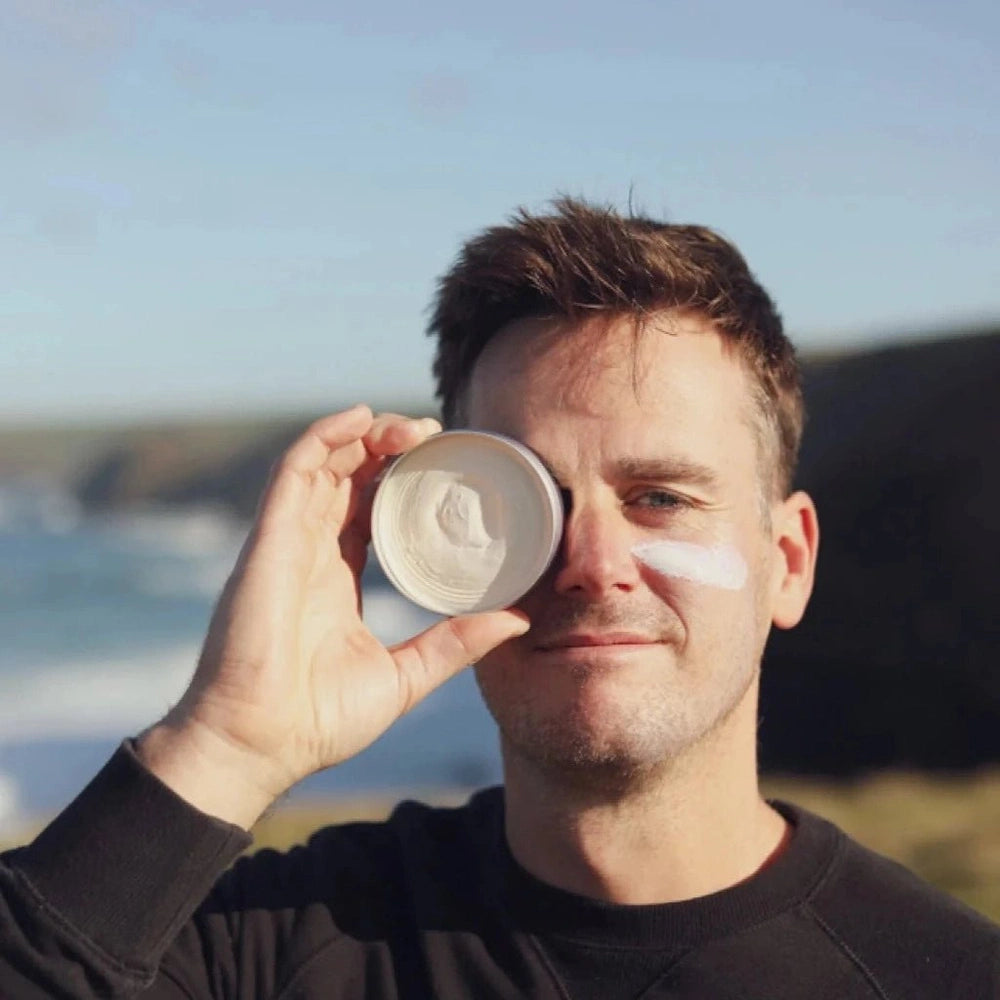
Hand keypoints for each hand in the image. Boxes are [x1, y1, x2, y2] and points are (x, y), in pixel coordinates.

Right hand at [138, 406, 528, 825]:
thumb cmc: (318, 721)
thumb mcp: (405, 676)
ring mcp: (286, 543)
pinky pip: (292, 472)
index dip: (399, 481)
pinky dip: (323, 438)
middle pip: (347, 478)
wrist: (259, 746)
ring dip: (364, 436)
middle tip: (435, 435)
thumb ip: (456, 643)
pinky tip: (360, 418)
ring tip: (412, 428)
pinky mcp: (268, 541)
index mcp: (336, 579)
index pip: (366, 510)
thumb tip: (518, 619)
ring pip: (323, 465)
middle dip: (388, 448)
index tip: (443, 465)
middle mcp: (310, 553)